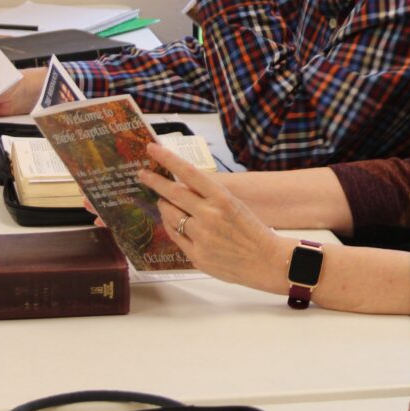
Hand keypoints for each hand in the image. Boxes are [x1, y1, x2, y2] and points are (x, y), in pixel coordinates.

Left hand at [138, 142, 290, 292]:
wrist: (267, 261)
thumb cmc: (253, 231)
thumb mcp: (236, 205)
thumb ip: (210, 197)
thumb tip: (183, 187)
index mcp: (222, 199)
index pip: (189, 173)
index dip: (168, 159)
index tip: (153, 148)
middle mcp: (209, 216)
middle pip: (172, 194)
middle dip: (154, 181)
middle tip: (142, 174)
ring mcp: (201, 237)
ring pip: (170, 215)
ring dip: (164, 206)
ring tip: (163, 202)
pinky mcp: (197, 255)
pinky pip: (175, 236)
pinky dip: (171, 226)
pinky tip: (172, 222)